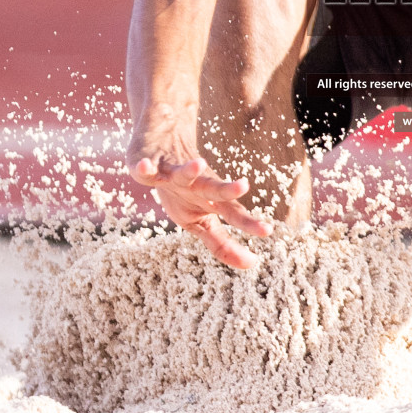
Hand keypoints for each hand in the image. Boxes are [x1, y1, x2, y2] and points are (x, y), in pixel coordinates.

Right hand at [130, 155, 273, 269]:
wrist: (162, 148)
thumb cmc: (183, 193)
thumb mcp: (200, 221)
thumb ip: (221, 243)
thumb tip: (250, 264)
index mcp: (209, 201)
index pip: (232, 212)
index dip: (246, 223)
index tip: (267, 231)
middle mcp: (194, 185)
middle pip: (213, 187)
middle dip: (227, 189)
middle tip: (243, 185)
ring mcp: (171, 174)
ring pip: (182, 171)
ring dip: (189, 169)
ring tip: (198, 163)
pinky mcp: (149, 164)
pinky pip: (145, 167)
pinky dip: (145, 168)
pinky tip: (145, 168)